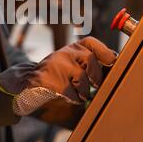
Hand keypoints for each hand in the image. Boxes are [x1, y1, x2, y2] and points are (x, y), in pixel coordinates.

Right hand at [0, 37, 117, 115]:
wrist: (27, 81)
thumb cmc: (58, 74)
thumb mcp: (72, 63)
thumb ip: (90, 61)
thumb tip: (114, 60)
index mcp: (72, 47)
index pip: (91, 43)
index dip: (104, 51)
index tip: (112, 62)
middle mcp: (64, 52)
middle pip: (89, 60)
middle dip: (96, 76)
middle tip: (95, 85)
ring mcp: (55, 65)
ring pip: (81, 78)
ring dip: (84, 91)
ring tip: (79, 93)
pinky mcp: (48, 79)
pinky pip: (70, 91)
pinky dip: (74, 98)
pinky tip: (69, 96)